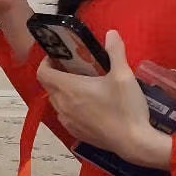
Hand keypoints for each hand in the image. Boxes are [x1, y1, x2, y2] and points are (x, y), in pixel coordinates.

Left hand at [36, 31, 171, 168]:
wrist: (134, 142)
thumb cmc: (126, 107)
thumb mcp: (124, 75)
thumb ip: (115, 51)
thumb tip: (111, 33)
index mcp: (69, 88)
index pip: (42, 73)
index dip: (46, 62)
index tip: (59, 56)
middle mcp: (62, 105)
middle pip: (48, 86)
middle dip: (56, 75)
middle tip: (73, 67)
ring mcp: (67, 121)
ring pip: (56, 102)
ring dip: (62, 92)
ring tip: (81, 85)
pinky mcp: (75, 133)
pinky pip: (65, 116)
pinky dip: (69, 107)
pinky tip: (88, 105)